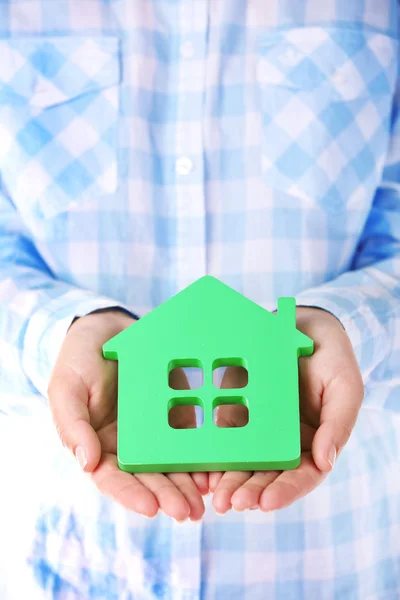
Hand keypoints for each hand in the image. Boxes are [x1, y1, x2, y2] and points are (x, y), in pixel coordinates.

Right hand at [48, 310, 207, 521]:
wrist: (107, 328)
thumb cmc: (79, 360)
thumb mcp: (66, 388)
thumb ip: (73, 425)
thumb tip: (87, 464)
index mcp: (98, 445)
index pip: (112, 478)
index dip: (131, 495)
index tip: (152, 508)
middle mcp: (128, 444)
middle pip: (148, 477)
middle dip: (168, 496)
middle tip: (188, 512)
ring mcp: (154, 429)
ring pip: (172, 463)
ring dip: (188, 483)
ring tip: (206, 498)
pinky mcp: (175, 410)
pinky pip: (190, 435)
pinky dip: (203, 452)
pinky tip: (217, 465)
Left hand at [209, 307, 363, 513]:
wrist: (303, 324)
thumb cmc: (331, 359)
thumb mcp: (346, 388)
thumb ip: (338, 425)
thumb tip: (326, 463)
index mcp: (314, 443)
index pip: (302, 476)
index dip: (285, 491)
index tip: (266, 503)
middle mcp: (284, 442)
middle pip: (268, 474)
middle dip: (250, 491)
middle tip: (231, 504)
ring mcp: (258, 428)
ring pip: (243, 461)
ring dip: (229, 480)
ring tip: (216, 496)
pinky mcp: (235, 410)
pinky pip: (223, 435)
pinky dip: (213, 453)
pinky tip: (201, 466)